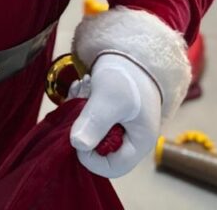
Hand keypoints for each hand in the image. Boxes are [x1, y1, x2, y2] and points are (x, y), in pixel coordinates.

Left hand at [69, 54, 161, 177]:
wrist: (131, 49)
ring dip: (79, 109)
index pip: (112, 167)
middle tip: (82, 98)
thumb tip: (77, 145)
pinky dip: (80, 102)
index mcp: (139, 143)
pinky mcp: (107, 114)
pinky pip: (87, 116)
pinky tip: (83, 84)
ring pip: (88, 130)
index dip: (90, 157)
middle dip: (82, 124)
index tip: (77, 135)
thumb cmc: (126, 75)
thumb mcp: (110, 98)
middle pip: (97, 148)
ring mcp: (118, 126)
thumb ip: (95, 122)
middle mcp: (129, 138)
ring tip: (84, 86)